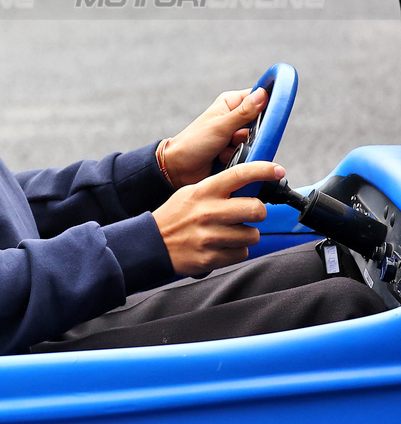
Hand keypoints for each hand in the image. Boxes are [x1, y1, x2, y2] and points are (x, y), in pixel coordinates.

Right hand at [153, 160, 283, 276]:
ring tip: (228, 233)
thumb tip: (249, 185)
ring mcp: (210, 236)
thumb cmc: (175, 216)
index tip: (277, 171)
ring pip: (252, 235)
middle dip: (257, 213)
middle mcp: (208, 212)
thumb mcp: (190, 194)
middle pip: (256, 209)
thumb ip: (217, 189)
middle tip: (246, 214)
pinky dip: (236, 251)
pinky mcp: (211, 258)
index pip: (240, 175)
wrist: (151, 244)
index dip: (263, 170)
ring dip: (245, 235)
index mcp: (203, 191)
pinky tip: (221, 246)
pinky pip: (242, 254)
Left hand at [159, 87, 267, 188]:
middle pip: (262, 121)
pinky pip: (251, 151)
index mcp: (230, 103)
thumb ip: (243, 113)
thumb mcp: (220, 126)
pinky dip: (241, 156)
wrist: (180, 168)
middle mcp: (235, 116)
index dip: (269, 105)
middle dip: (254, 133)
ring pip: (257, 138)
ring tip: (228, 148)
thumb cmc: (194, 142)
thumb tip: (262, 95)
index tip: (275, 114)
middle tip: (238, 137)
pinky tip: (225, 157)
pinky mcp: (237, 149)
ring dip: (245, 146)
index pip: (259, 97)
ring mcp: (236, 134)